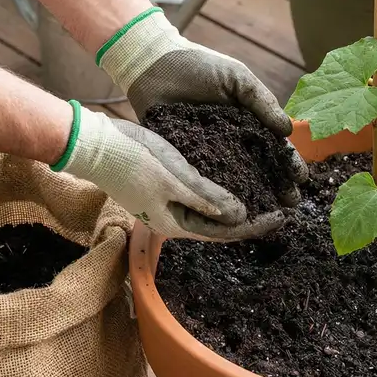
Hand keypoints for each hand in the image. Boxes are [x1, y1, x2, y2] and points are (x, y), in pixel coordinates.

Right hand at [54, 104, 285, 240]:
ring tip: (262, 191)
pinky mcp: (163, 186)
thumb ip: (208, 198)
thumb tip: (241, 215)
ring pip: (210, 208)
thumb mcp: (175, 178)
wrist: (94, 144)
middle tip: (278, 205)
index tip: (282, 216)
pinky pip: (199, 192)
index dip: (255, 226)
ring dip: (235, 202)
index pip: (224, 233)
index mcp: (176, 224)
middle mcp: (173, 219)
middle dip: (249, 217)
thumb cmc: (133, 160)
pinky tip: (233, 175)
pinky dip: (218, 188)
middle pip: (219, 224)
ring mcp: (166, 203)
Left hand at [96, 8, 308, 201]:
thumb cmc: (199, 65)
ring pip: (234, 180)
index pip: (274, 146)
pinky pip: (203, 179)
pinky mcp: (185, 159)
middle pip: (259, 169)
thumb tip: (288, 131)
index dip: (289, 162)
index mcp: (248, 122)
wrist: (154, 64)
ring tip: (265, 214)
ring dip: (251, 197)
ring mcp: (209, 153)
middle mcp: (232, 141)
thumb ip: (262, 102)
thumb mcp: (237, 78)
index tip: (301, 178)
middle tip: (290, 205)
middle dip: (276, 187)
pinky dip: (215, 192)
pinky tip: (227, 208)